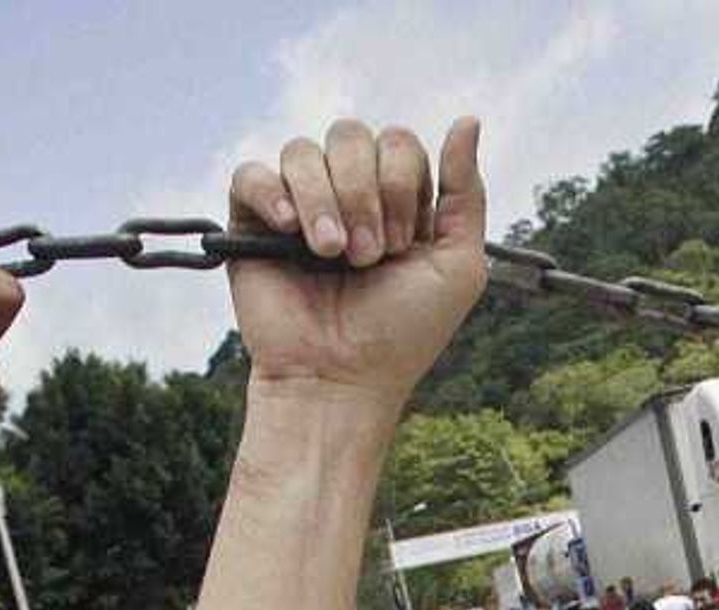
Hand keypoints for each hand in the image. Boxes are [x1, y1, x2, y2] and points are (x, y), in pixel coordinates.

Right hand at [221, 119, 487, 412]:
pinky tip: (291, 231)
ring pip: (303, 151)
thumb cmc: (402, 334)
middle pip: (351, 135)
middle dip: (365, 192)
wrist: (340, 380)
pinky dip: (272, 194)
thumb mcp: (458, 265)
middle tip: (368, 256)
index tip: (402, 246)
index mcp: (393, 199)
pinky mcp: (250, 225)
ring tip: (331, 256)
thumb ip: (466, 192)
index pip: (397, 142)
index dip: (402, 183)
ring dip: (325, 200)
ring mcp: (297, 207)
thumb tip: (467, 119)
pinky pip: (251, 174)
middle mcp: (345, 195)